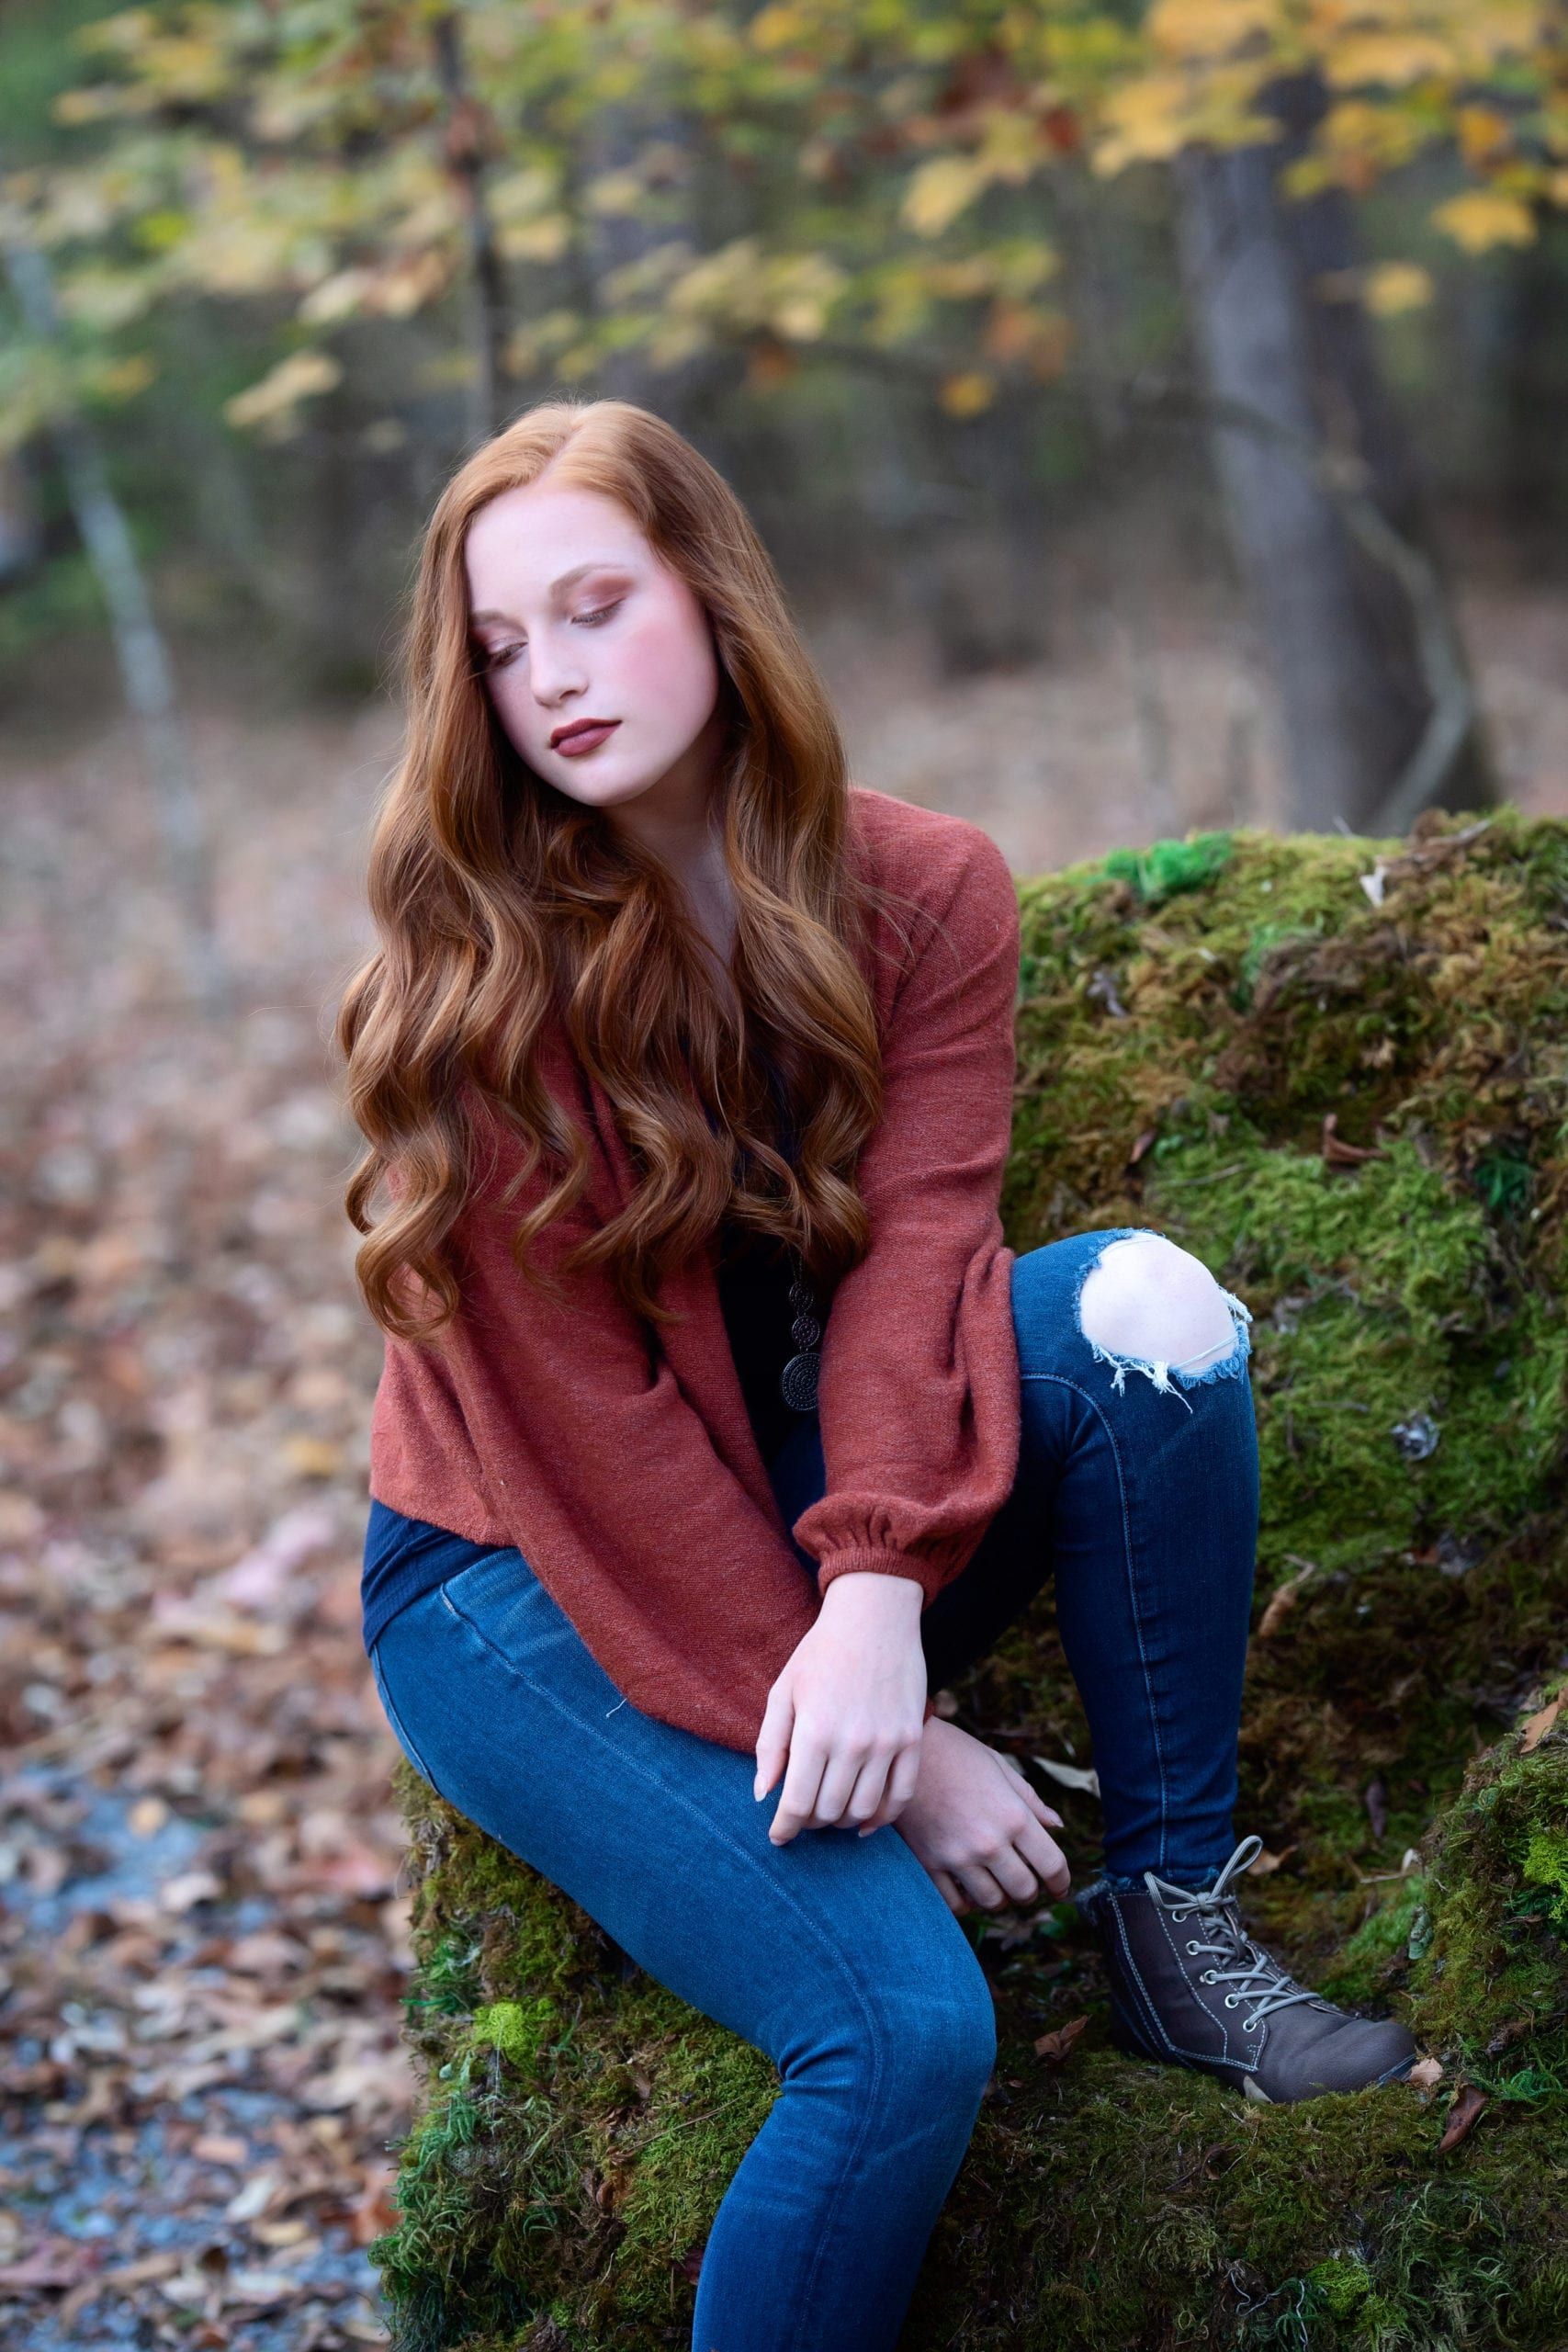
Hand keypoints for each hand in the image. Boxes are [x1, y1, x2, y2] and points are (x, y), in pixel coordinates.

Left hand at [755, 1571, 926, 1843]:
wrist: (875, 1616)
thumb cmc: (820, 1653)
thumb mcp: (783, 1691)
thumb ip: (770, 1745)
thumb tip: (762, 1795)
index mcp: (814, 1730)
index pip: (797, 1803)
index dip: (784, 1828)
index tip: (777, 1837)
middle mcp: (853, 1742)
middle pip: (829, 1811)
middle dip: (810, 1823)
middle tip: (802, 1815)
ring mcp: (888, 1742)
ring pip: (864, 1810)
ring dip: (843, 1821)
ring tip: (830, 1813)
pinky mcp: (913, 1740)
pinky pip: (902, 1796)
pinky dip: (882, 1818)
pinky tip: (865, 1821)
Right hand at [883, 1718, 1069, 1914]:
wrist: (904, 1749)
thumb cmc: (955, 1752)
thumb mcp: (999, 1766)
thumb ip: (1030, 1800)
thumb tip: (1057, 1825)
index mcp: (1013, 1816)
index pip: (1052, 1865)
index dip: (1061, 1882)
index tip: (1060, 1888)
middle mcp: (989, 1842)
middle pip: (1024, 1891)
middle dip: (1030, 1890)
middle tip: (1025, 1882)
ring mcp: (957, 1856)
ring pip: (991, 1901)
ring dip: (999, 1896)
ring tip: (995, 1882)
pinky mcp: (928, 1863)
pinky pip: (955, 1903)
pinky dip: (966, 1902)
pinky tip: (967, 1887)